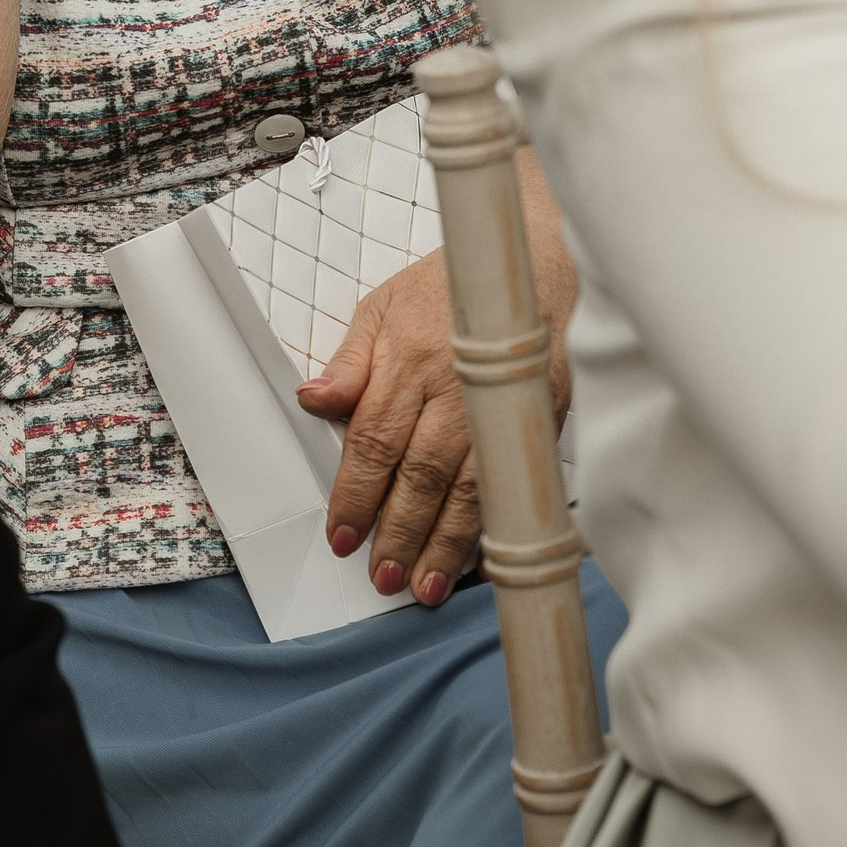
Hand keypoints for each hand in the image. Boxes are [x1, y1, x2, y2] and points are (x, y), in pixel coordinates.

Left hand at [298, 152, 576, 609]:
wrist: (535, 260)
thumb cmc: (451, 287)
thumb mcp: (384, 305)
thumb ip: (350, 361)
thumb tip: (311, 399)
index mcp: (409, 357)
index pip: (375, 440)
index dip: (356, 493)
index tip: (340, 536)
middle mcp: (455, 386)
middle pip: (421, 475)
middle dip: (399, 532)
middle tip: (381, 577)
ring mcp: (500, 406)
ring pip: (470, 489)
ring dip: (445, 544)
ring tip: (423, 586)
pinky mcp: (536, 419)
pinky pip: (510, 484)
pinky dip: (493, 527)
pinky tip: (477, 560)